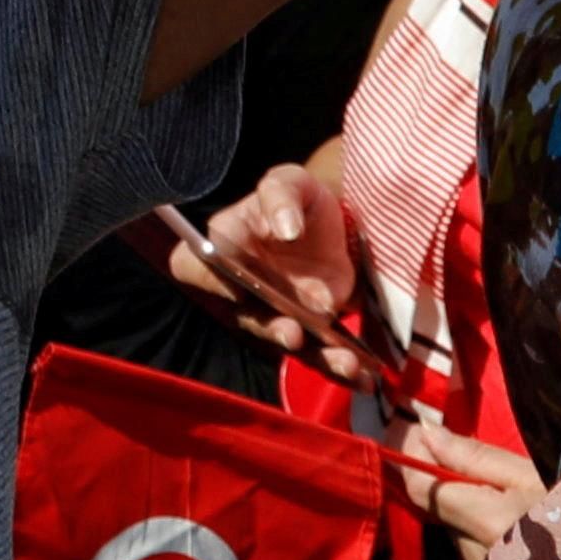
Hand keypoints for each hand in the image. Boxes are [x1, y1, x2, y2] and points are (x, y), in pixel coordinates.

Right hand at [173, 160, 360, 362]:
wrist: (335, 223)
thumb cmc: (300, 199)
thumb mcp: (291, 182)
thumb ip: (282, 196)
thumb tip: (285, 228)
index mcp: (224, 244)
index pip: (195, 266)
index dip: (210, 279)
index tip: (236, 287)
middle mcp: (241, 288)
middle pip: (246, 315)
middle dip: (272, 328)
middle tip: (293, 333)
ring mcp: (276, 314)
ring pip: (288, 342)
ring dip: (316, 357)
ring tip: (345, 362)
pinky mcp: (309, 331)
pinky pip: (320, 354)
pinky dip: (343, 368)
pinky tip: (365, 377)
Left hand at [374, 412, 539, 559]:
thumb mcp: (533, 477)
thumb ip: (475, 458)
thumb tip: (424, 432)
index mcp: (483, 523)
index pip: (423, 488)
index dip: (409, 456)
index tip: (408, 425)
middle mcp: (474, 556)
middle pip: (437, 510)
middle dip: (435, 477)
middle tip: (441, 439)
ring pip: (455, 530)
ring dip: (458, 503)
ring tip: (482, 474)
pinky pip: (474, 548)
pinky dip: (477, 526)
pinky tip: (502, 512)